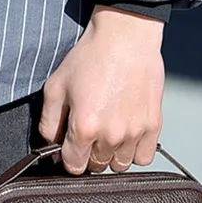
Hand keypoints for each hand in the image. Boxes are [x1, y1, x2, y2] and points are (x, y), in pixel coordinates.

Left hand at [37, 3, 164, 174]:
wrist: (126, 36)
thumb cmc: (93, 56)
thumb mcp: (56, 86)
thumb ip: (48, 122)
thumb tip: (51, 144)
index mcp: (84, 127)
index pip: (74, 166)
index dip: (69, 158)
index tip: (72, 148)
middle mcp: (110, 134)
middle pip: (97, 167)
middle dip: (90, 155)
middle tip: (91, 134)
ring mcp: (134, 132)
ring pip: (119, 165)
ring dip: (112, 155)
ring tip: (110, 133)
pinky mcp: (153, 125)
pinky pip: (143, 157)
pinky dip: (135, 151)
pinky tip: (128, 136)